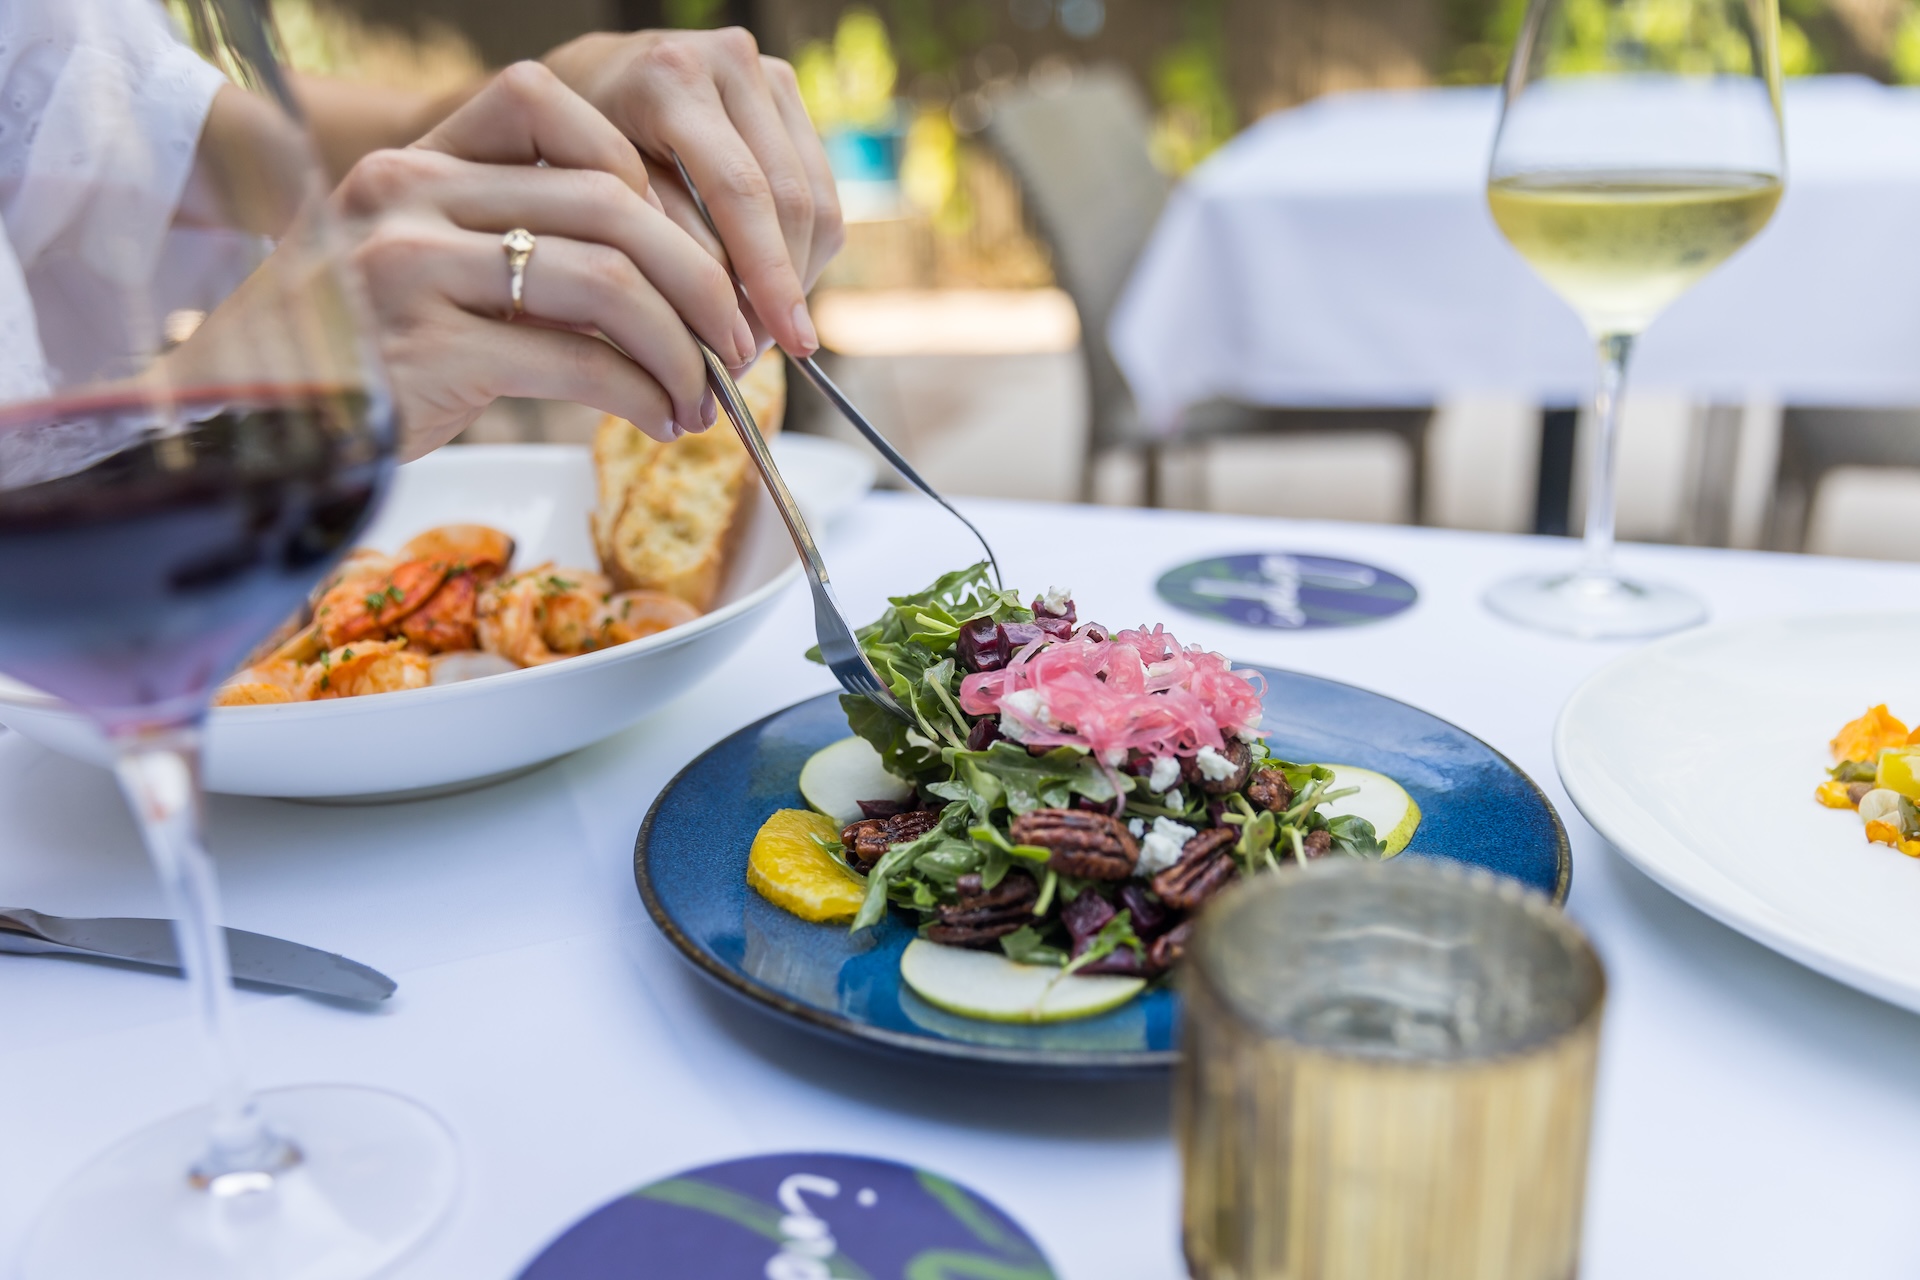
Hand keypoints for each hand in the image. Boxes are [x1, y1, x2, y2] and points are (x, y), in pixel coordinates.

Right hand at [329, 62, 755, 457]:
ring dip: (680, 347)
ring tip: (704, 395)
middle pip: (611, 203)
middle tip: (736, 338)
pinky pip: (576, 362)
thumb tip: (660, 276)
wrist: (243, 430)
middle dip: (700, 276)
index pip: (557, 109)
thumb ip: (512, 244)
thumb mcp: (421, 271)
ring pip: (608, 282)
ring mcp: (411, 267)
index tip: (697, 247)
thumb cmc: (351, 358)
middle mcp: (408, 193)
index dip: (650, 177)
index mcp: (415, 158)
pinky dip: (641, 395)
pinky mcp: (426, 350)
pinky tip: (660, 419)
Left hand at [544, 28, 843, 358]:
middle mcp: (729, 62)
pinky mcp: (788, 96)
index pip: (741, 191)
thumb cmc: (569, 150)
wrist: (581, 88)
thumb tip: (728, 319)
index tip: (782, 346)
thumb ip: (660, 243)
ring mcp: (766, 73)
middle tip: (758, 354)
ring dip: (797, 277)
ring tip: (761, 331)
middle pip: (791, 200)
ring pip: (817, 203)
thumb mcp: (593, 198)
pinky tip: (767, 290)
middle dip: (782, 289)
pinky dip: (800, 252)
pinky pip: (820, 193)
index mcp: (671, 78)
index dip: (767, 276)